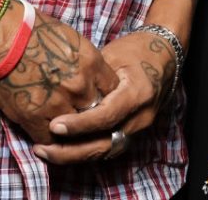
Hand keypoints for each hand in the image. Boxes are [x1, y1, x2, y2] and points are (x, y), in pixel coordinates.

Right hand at [0, 8, 118, 145]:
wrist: (0, 36)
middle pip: (95, 111)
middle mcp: (80, 86)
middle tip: (77, 111)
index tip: (95, 96)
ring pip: (74, 129)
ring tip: (62, 125)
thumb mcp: (71, 39)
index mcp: (92, 63)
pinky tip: (43, 130)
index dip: (103, 95)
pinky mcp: (34, 117)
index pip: (112, 90)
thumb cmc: (32, 29)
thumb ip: (84, 62)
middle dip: (87, 111)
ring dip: (68, 128)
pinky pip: (48, 137)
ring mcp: (58, 104)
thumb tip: (88, 76)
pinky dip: (47, 137)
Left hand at [32, 28, 178, 165]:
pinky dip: (84, 151)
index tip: (53, 126)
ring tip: (45, 151)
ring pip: (104, 151)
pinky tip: (62, 149)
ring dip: (74, 156)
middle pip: (104, 144)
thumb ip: (90, 79)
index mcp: (139, 93)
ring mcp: (139, 128)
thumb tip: (59, 92)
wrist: (165, 57)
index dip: (79, 125)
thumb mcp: (112, 56)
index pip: (106, 116)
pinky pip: (107, 147)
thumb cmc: (136, 50)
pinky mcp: (132, 132)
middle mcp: (141, 117)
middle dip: (71, 150)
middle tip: (42, 148)